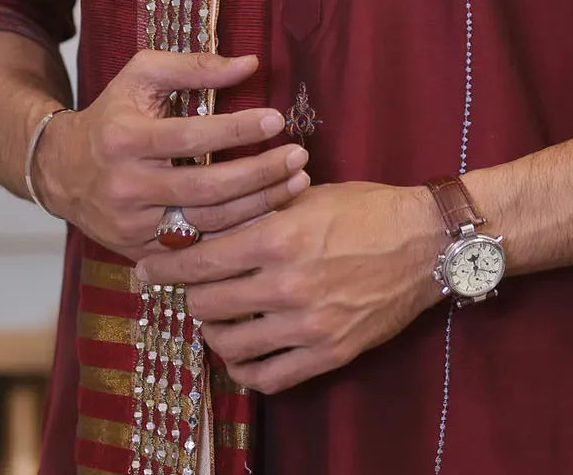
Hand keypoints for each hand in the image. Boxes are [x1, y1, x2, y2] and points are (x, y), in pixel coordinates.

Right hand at [33, 50, 309, 261]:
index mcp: (125, 138)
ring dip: (259, 205)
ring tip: (296, 183)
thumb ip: (194, 66)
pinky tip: (270, 217)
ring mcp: (133, 227)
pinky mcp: (141, 254)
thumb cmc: (113, 113)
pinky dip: (237, 236)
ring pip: (207, 224)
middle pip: (206, 188)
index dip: (236, 128)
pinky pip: (199, 250)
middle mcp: (127, 186)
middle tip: (298, 157)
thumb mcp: (142, 75)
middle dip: (259, 174)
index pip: (190, 137)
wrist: (63, 171)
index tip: (277, 119)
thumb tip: (250, 64)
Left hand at [136, 181, 442, 393]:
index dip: (166, 267)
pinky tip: (243, 350)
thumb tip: (204, 221)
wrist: (426, 241)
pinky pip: (268, 377)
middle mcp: (286, 286)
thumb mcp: (305, 196)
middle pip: (207, 305)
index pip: (200, 262)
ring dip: (215, 331)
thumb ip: (256, 211)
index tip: (147, 268)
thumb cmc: (366, 207)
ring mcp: (307, 326)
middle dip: (190, 295)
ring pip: (230, 344)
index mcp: (276, 239)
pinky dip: (246, 367)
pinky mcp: (328, 353)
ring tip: (216, 318)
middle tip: (187, 288)